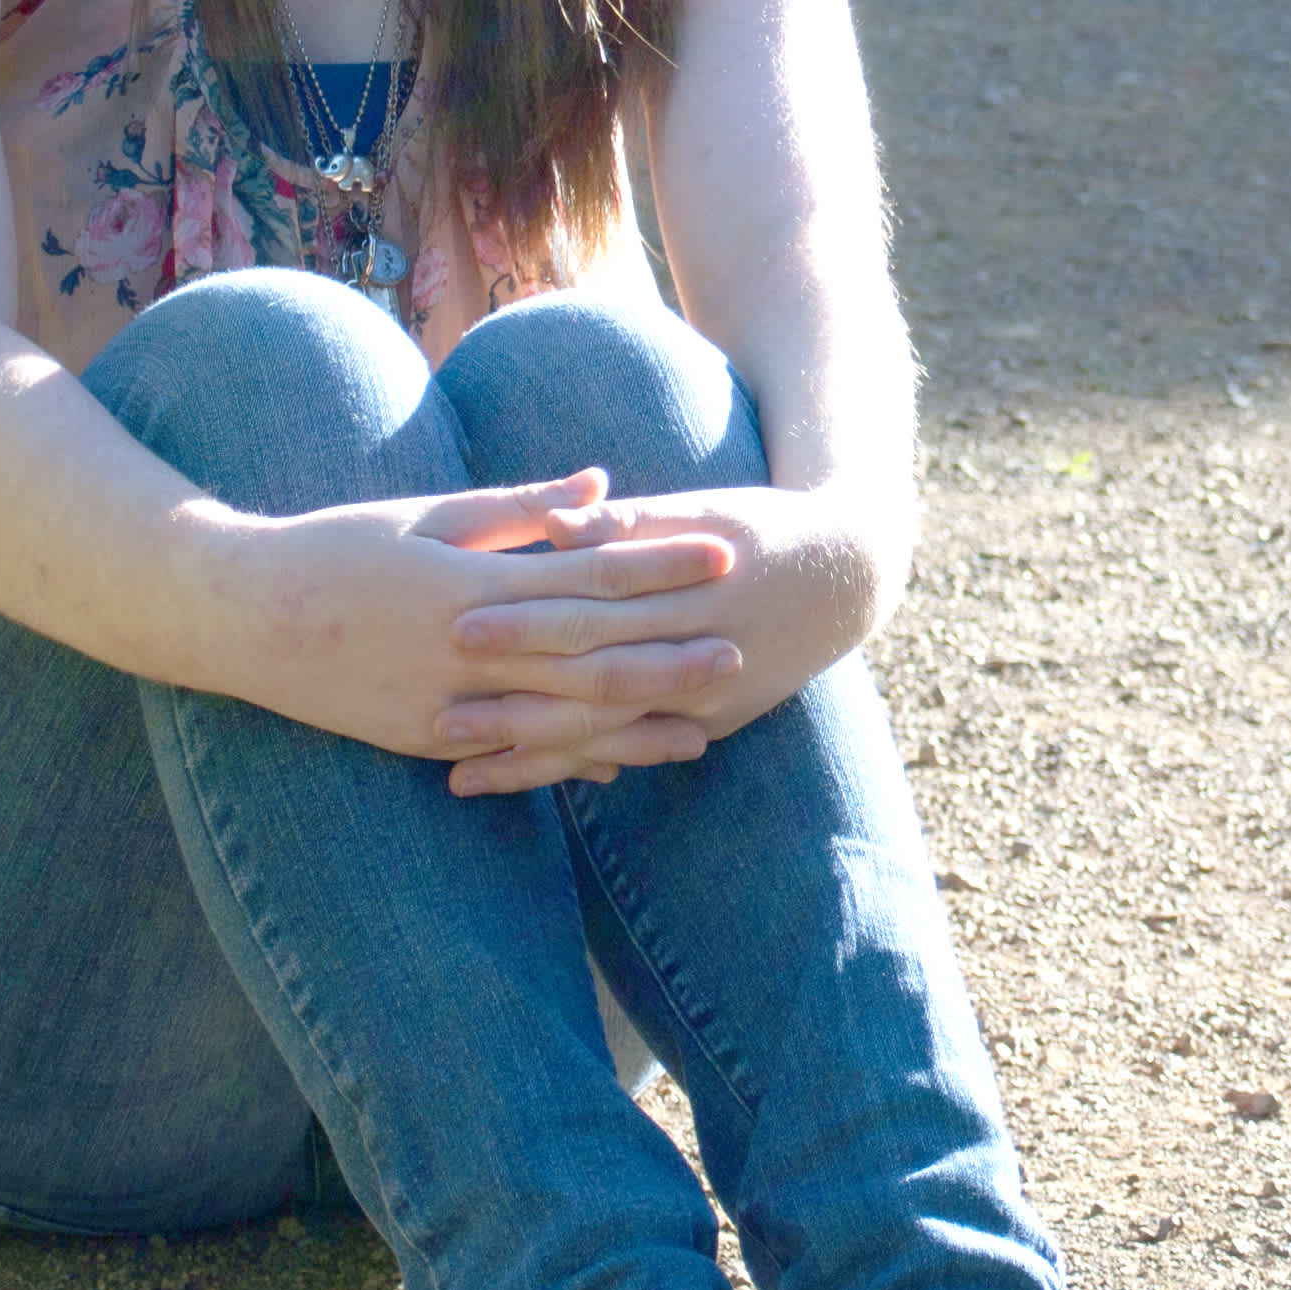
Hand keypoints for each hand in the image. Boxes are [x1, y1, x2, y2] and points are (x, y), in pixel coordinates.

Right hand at [207, 471, 744, 772]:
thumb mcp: (432, 514)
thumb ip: (524, 508)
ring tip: (702, 727)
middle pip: (587, 658)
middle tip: (740, 651)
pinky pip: (513, 756)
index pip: (589, 573)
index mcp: (473, 583)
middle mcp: (466, 652)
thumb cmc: (340, 546)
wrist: (242, 615)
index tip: (723, 553)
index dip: (660, 565)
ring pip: (559, 722)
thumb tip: (604, 485)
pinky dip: (569, 761)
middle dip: (666, 657)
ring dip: (633, 727)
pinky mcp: (425, 741)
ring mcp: (445, 706)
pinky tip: (620, 768)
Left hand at [428, 482, 899, 795]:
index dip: (528, 615)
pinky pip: (635, 751)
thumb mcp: (702, 509)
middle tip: (441, 714)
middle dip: (516, 699)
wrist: (849, 575)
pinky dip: (579, 766)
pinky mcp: (712, 722)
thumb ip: (624, 521)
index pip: (596, 603)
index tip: (459, 622)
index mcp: (692, 583)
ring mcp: (710, 696)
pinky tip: (524, 780)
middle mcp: (702, 648)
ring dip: (535, 752)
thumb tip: (553, 524)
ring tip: (459, 769)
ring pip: (611, 732)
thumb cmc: (757, 527)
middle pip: (595, 676)